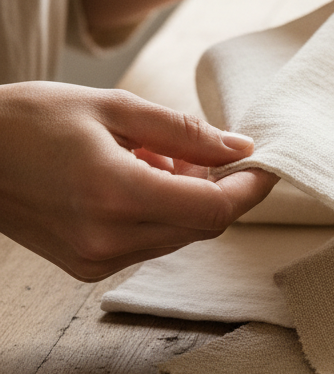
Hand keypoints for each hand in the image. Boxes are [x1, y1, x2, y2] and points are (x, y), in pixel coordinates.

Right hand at [0, 83, 276, 280]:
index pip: (214, 209)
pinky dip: (161, 213)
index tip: (265, 166)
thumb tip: (240, 148)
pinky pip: (150, 242)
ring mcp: (94, 259)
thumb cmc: (28, 120)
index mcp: (115, 194)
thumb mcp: (113, 108)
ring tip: (158, 157)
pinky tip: (136, 177)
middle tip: (206, 151)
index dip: (250, 189)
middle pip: (203, 226)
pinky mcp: (85, 266)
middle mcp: (107, 239)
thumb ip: (184, 133)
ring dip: (189, 201)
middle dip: (220, 190)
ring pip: (179, 236)